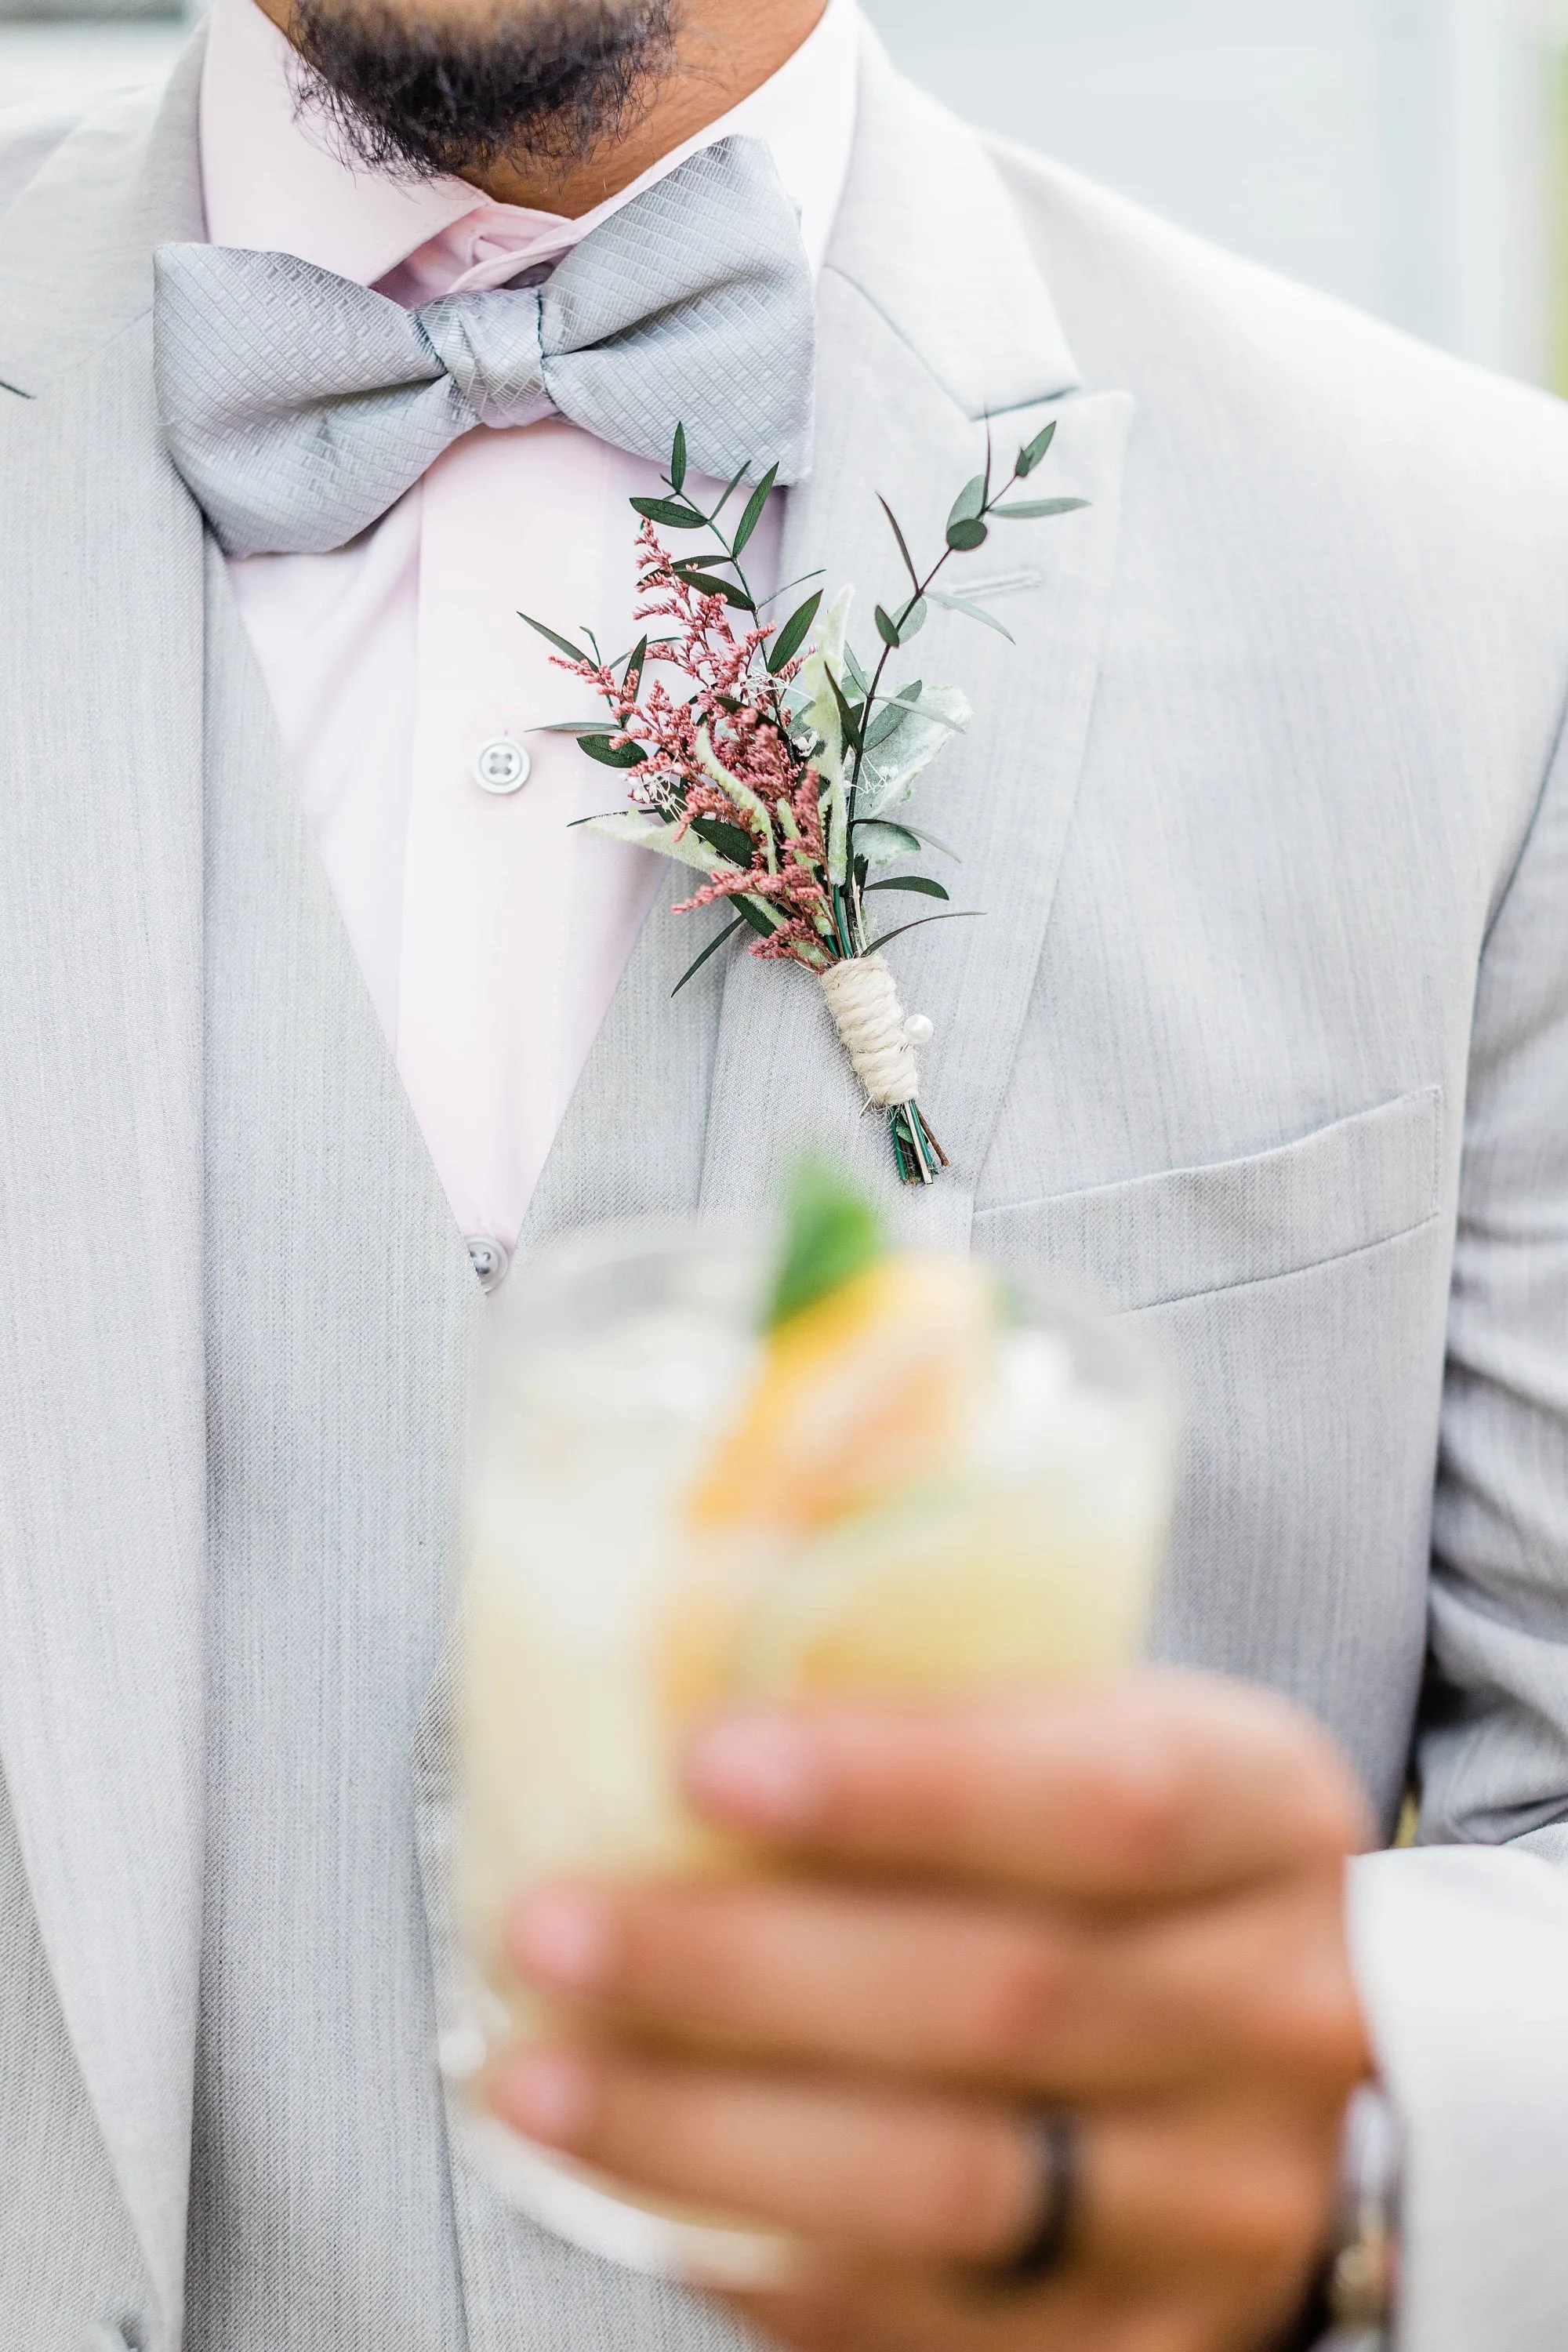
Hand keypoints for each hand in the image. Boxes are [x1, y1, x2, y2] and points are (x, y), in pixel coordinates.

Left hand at [492, 1671, 1374, 2351]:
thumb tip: (671, 1646)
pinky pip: (927, 2327)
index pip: (1104, 1798)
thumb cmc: (1137, 1851)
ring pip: (949, 2190)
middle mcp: (1278, 2017)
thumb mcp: (1106, 1725)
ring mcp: (1222, 2204)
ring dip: (708, 2135)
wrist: (1295, 2051)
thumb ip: (948, 1695)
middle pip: (1001, 1999)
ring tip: (535, 2077)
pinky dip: (758, 2263)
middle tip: (550, 1929)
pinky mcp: (1146, 2346)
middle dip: (742, 1969)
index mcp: (1271, 1817)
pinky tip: (632, 2190)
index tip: (701, 1760)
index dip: (901, 1784)